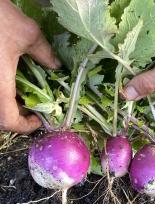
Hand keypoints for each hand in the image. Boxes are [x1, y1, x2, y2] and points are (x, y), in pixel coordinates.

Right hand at [0, 0, 59, 133]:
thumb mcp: (26, 32)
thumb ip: (44, 53)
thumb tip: (56, 66)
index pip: (8, 121)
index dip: (25, 126)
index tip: (39, 120)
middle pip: (0, 115)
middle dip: (19, 114)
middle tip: (35, 107)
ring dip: (10, 103)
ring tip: (25, 94)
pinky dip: (2, 92)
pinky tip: (11, 80)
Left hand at [124, 0, 154, 123]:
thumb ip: (152, 82)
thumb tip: (127, 96)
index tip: (149, 132)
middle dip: (142, 104)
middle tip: (122, 111)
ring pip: (147, 80)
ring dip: (134, 84)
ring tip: (115, 94)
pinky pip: (143, 63)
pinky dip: (133, 66)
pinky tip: (118, 72)